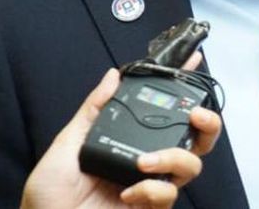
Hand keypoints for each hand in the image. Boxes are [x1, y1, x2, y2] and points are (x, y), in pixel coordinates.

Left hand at [21, 53, 221, 208]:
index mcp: (130, 141)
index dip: (183, 89)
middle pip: (195, 139)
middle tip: (196, 116)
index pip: (163, 112)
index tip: (193, 63)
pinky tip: (128, 192)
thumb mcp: (67, 142)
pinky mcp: (150, 207)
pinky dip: (152, 189)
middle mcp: (147, 161)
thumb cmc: (51, 192)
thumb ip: (93, 109)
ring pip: (191, 164)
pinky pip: (168, 194)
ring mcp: (151, 185)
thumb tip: (112, 76)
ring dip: (173, 157)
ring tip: (145, 162)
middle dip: (207, 124)